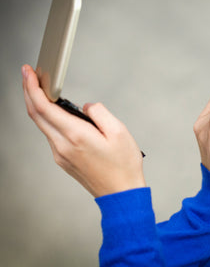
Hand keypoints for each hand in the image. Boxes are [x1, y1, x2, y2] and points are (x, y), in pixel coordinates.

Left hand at [22, 64, 145, 197]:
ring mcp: (60, 154)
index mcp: (76, 135)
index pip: (44, 106)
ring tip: (43, 91)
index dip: (32, 86)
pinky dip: (47, 119)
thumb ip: (99, 112)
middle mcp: (63, 145)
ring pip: (42, 125)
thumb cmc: (123, 166)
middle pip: (35, 114)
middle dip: (28, 91)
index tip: (29, 72)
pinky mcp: (63, 160)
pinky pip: (51, 135)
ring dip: (38, 105)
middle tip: (29, 75)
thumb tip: (85, 107)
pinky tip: (55, 113)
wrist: (121, 193)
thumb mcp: (119, 131)